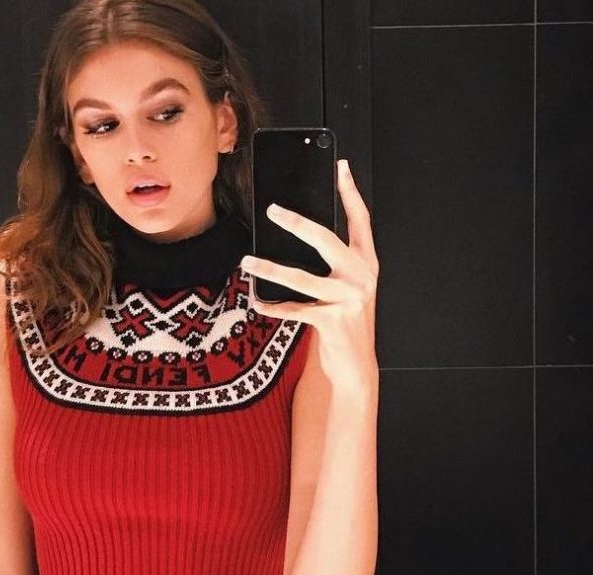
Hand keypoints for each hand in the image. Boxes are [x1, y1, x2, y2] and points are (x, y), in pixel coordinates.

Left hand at [240, 159, 378, 391]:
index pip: (361, 220)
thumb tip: (296, 235)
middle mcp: (361, 278)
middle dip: (298, 223)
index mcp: (367, 264)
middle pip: (327, 241)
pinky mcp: (332, 321)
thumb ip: (334, 264)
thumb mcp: (347, 289)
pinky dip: (274, 307)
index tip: (341, 166)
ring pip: (302, 279)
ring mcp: (348, 300)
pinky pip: (294, 310)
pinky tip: (258, 301)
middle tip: (274, 210)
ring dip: (270, 269)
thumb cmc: (346, 323)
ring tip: (248, 261)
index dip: (351, 192)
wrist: (355, 366)